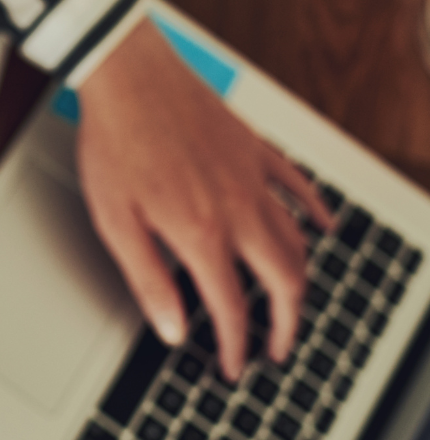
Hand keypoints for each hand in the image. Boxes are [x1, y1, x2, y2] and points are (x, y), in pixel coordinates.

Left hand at [75, 20, 332, 379]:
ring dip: (300, 277)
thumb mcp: (116, 223)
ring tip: (293, 302)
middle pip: (282, 281)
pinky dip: (316, 211)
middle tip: (278, 348)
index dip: (236, 345)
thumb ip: (149, 280)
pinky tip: (325, 225)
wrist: (127, 74)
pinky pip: (299, 185)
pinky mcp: (255, 149)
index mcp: (200, 234)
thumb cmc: (114, 142)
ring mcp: (252, 178)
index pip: (232, 307)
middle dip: (287, 324)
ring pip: (296, 239)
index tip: (233, 365)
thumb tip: (173, 330)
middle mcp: (237, 210)